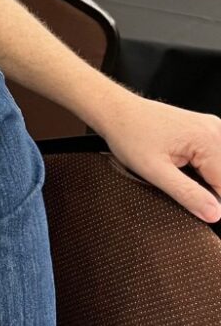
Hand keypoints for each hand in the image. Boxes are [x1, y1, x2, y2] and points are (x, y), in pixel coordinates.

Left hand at [99, 94, 220, 221]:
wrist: (115, 111)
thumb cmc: (128, 135)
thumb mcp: (154, 171)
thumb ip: (187, 193)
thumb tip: (215, 214)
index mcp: (208, 140)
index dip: (212, 203)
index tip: (195, 207)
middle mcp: (215, 130)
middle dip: (209, 190)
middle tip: (178, 187)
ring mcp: (211, 127)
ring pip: (220, 167)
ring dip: (207, 180)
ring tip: (176, 175)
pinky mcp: (203, 129)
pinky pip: (214, 156)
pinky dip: (204, 168)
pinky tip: (183, 169)